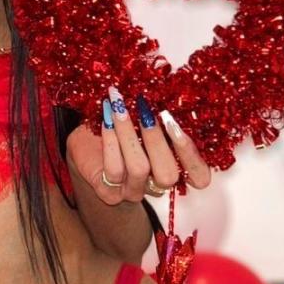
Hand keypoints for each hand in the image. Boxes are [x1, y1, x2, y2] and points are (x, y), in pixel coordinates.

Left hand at [66, 89, 211, 204]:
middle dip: (156, 139)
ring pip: (139, 169)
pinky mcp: (110, 193)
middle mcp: (157, 183)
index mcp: (174, 166)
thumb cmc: (119, 127)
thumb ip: (157, 115)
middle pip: (168, 175)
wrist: (84, 142)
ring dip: (128, 132)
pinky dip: (110, 139)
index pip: (199, 176)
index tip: (173, 123)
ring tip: (118, 105)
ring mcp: (134, 191)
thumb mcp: (141, 119)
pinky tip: (105, 118)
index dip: (192, 154)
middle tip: (144, 110)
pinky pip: (114, 169)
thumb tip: (163, 90)